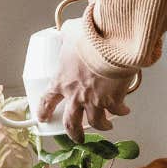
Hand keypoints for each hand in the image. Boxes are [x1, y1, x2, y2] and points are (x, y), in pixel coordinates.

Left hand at [35, 0, 137, 139]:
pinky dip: (121, 112)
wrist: (113, 43)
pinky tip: (124, 110)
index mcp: (62, 80)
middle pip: (70, 123)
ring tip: (106, 126)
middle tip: (76, 138)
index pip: (47, 100)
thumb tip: (68, 29)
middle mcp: (76, 95)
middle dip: (73, 134)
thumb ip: (68, 34)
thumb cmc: (92, 37)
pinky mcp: (113, 100)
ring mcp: (95, 100)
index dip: (43, 110)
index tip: (42, 117)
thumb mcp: (72, 32)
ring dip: (101, 126)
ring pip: (95, 122)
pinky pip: (116, 111)